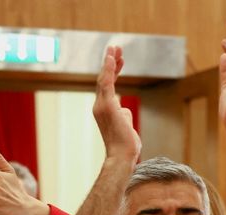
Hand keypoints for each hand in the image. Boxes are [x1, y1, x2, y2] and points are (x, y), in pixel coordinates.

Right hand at [92, 46, 140, 161]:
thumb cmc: (126, 146)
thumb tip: (125, 110)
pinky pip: (107, 83)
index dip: (113, 72)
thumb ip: (124, 115)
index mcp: (103, 110)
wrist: (122, 155)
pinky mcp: (107, 105)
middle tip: (116, 49)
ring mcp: (101, 106)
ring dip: (110, 62)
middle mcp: (99, 106)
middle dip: (110, 63)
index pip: (107, 87)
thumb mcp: (126, 126)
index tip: (119, 61)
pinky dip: (109, 69)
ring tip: (115, 48)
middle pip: (103, 80)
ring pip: (104, 78)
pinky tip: (112, 58)